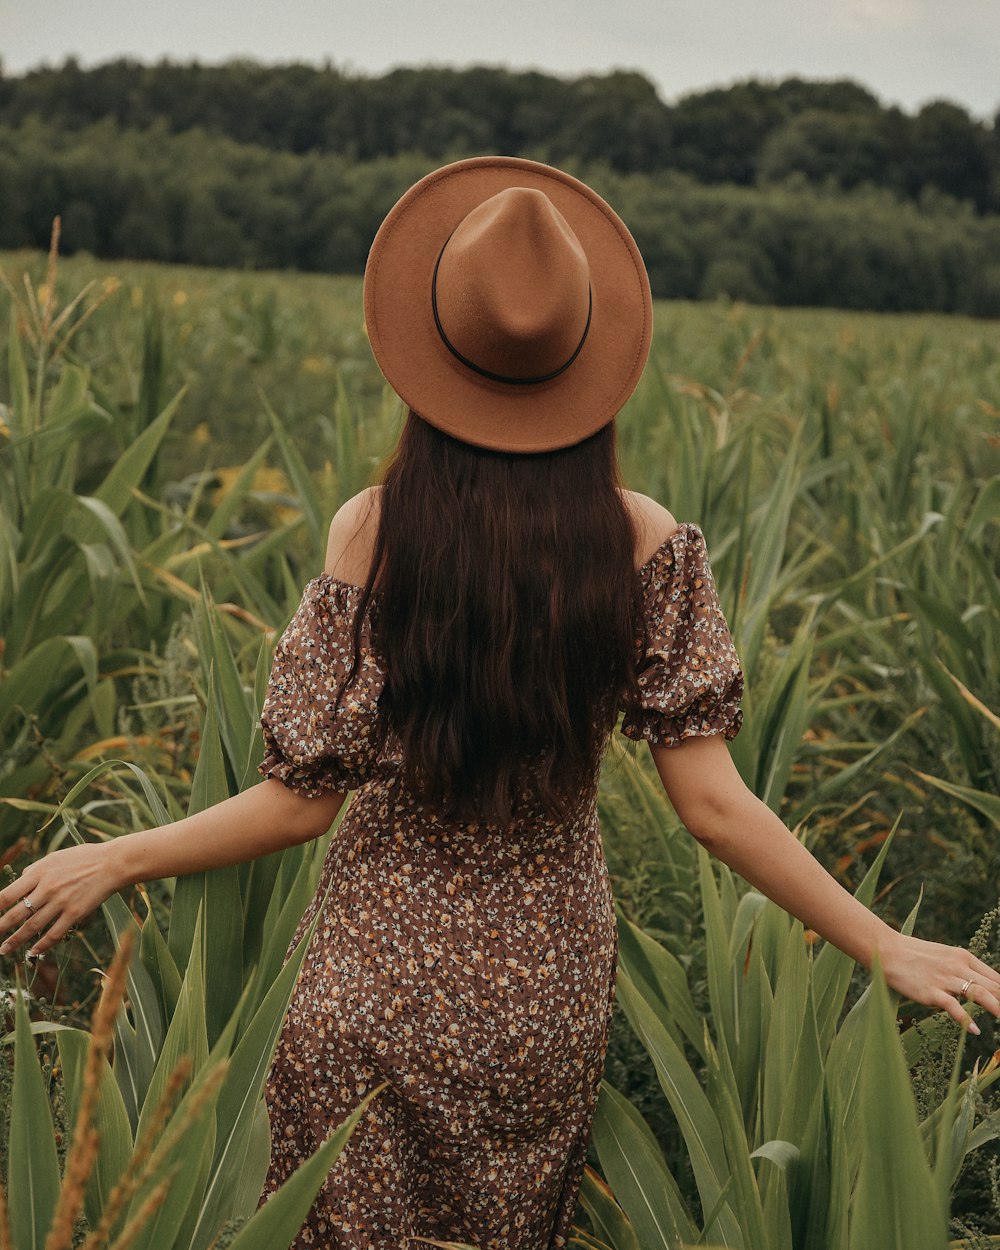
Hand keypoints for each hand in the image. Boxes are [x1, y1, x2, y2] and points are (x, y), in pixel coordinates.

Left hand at [0, 841, 117, 957]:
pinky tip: (33, 952)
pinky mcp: (75, 913)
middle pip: (16, 914)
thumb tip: (19, 882)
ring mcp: (61, 901)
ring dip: (16, 940)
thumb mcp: (54, 857)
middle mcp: (47, 888)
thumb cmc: (83, 858)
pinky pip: (55, 933)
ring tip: (4, 949)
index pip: (7, 894)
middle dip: (0, 928)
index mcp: (39, 872)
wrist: (112, 863)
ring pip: (32, 926)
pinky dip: (42, 945)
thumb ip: (34, 870)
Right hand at [879, 931, 999, 1034]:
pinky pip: (953, 1007)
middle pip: (993, 986)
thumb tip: (979, 985)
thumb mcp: (944, 956)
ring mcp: (944, 979)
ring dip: (997, 1009)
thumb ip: (962, 968)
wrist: (886, 950)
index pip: (996, 978)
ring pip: (980, 994)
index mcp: (963, 957)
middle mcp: (958, 966)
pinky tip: (975, 1030)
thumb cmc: (914, 954)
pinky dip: (966, 1020)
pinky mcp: (931, 991)